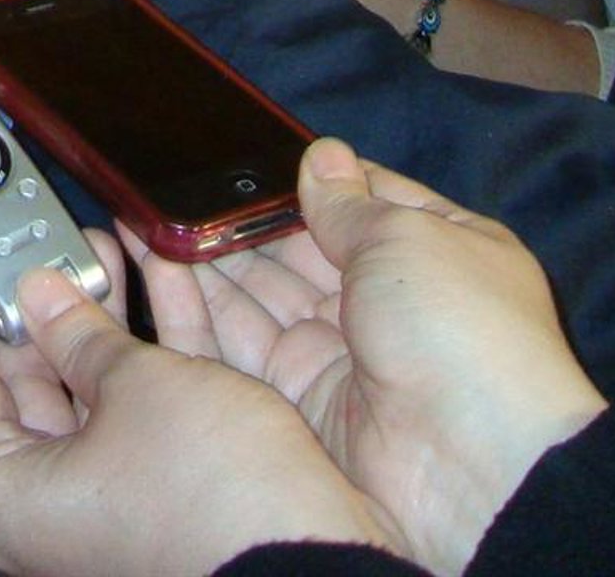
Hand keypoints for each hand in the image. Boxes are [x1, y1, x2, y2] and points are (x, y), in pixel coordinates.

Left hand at [0, 249, 399, 576]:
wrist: (319, 566)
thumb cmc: (212, 494)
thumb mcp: (136, 387)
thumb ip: (81, 332)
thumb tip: (40, 295)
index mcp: (9, 495)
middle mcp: (50, 510)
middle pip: (19, 390)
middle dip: (34, 306)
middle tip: (33, 240)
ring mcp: (110, 506)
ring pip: (86, 394)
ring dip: (96, 318)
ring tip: (99, 243)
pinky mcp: (164, 496)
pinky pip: (137, 411)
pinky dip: (143, 350)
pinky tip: (157, 281)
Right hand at [141, 137, 605, 576]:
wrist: (467, 469)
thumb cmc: (453, 327)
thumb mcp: (406, 240)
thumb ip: (347, 203)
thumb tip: (320, 155)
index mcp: (436, 252)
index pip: (362, 199)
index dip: (305, 175)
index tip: (240, 146)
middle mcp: (386, 302)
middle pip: (297, 247)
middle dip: (239, 214)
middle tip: (174, 176)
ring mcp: (340, 352)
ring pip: (258, 290)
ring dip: (206, 252)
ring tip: (147, 208)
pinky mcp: (296, 395)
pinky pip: (238, 340)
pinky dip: (193, 302)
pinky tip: (152, 257)